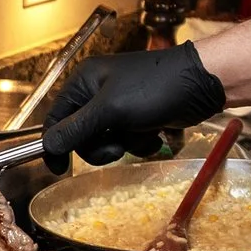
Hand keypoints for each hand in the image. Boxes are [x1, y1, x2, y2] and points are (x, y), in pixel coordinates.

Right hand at [41, 44, 226, 170]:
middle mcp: (97, 92)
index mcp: (84, 82)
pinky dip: (140, 142)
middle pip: (81, 134)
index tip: (58, 168)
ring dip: (124, 144)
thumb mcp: (111, 111)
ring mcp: (120, 104)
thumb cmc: (155, 89)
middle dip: (100, 146)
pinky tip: (156, 135)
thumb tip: (48, 145)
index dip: (55, 144)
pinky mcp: (139, 116)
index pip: (56, 118)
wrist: (202, 83)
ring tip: (142, 135)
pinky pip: (127, 139)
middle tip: (117, 148)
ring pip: (106, 140)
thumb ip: (77, 129)